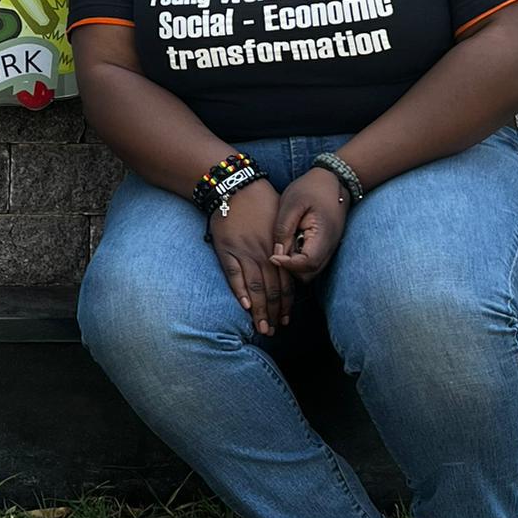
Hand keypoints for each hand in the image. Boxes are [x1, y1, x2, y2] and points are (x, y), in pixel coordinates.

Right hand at [207, 178, 290, 334]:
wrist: (235, 187)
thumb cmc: (261, 202)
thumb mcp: (280, 220)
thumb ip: (285, 244)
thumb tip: (291, 263)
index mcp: (278, 248)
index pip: (286, 283)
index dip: (287, 303)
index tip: (286, 319)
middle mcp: (264, 254)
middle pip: (272, 290)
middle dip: (274, 313)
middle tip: (274, 331)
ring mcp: (245, 253)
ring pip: (255, 288)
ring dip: (259, 311)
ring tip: (261, 327)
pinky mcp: (227, 251)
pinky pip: (234, 276)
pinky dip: (240, 292)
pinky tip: (245, 307)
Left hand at [271, 168, 350, 282]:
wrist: (334, 179)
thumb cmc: (311, 188)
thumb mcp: (291, 203)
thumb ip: (283, 229)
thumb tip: (277, 254)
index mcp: (324, 235)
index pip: (307, 264)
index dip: (288, 265)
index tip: (273, 256)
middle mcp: (330, 246)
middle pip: (309, 273)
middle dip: (291, 268)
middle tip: (277, 250)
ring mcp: (330, 248)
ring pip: (311, 270)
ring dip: (295, 264)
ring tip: (286, 243)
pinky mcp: (325, 246)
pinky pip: (312, 261)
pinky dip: (300, 258)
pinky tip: (292, 241)